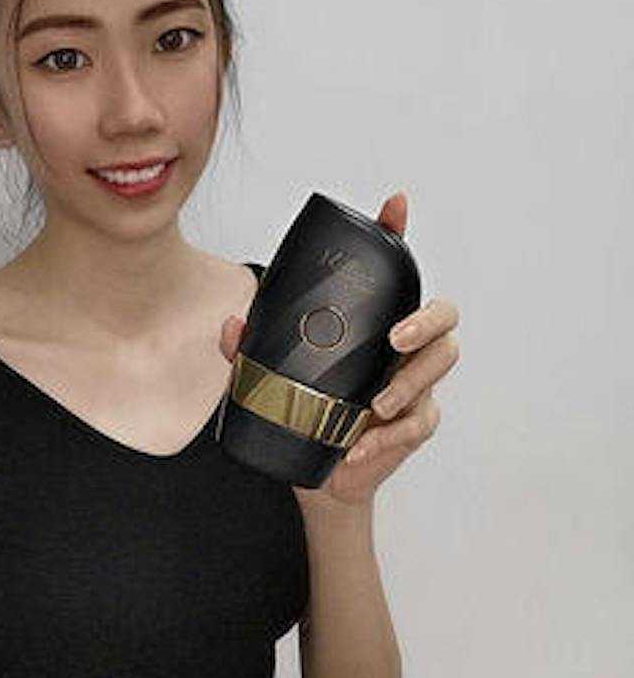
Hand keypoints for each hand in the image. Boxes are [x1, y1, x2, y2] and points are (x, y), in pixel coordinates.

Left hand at [218, 190, 459, 507]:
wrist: (320, 474)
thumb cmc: (305, 412)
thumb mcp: (272, 379)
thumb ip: (250, 353)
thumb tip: (233, 326)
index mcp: (372, 322)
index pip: (392, 269)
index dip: (396, 234)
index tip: (394, 203)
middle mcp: (402, 347)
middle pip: (444, 317)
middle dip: (426, 322)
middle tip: (394, 340)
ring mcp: (415, 385)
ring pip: (442, 365)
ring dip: (411, 383)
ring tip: (376, 404)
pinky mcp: (415, 425)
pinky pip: (420, 423)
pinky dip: (390, 437)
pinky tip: (361, 447)